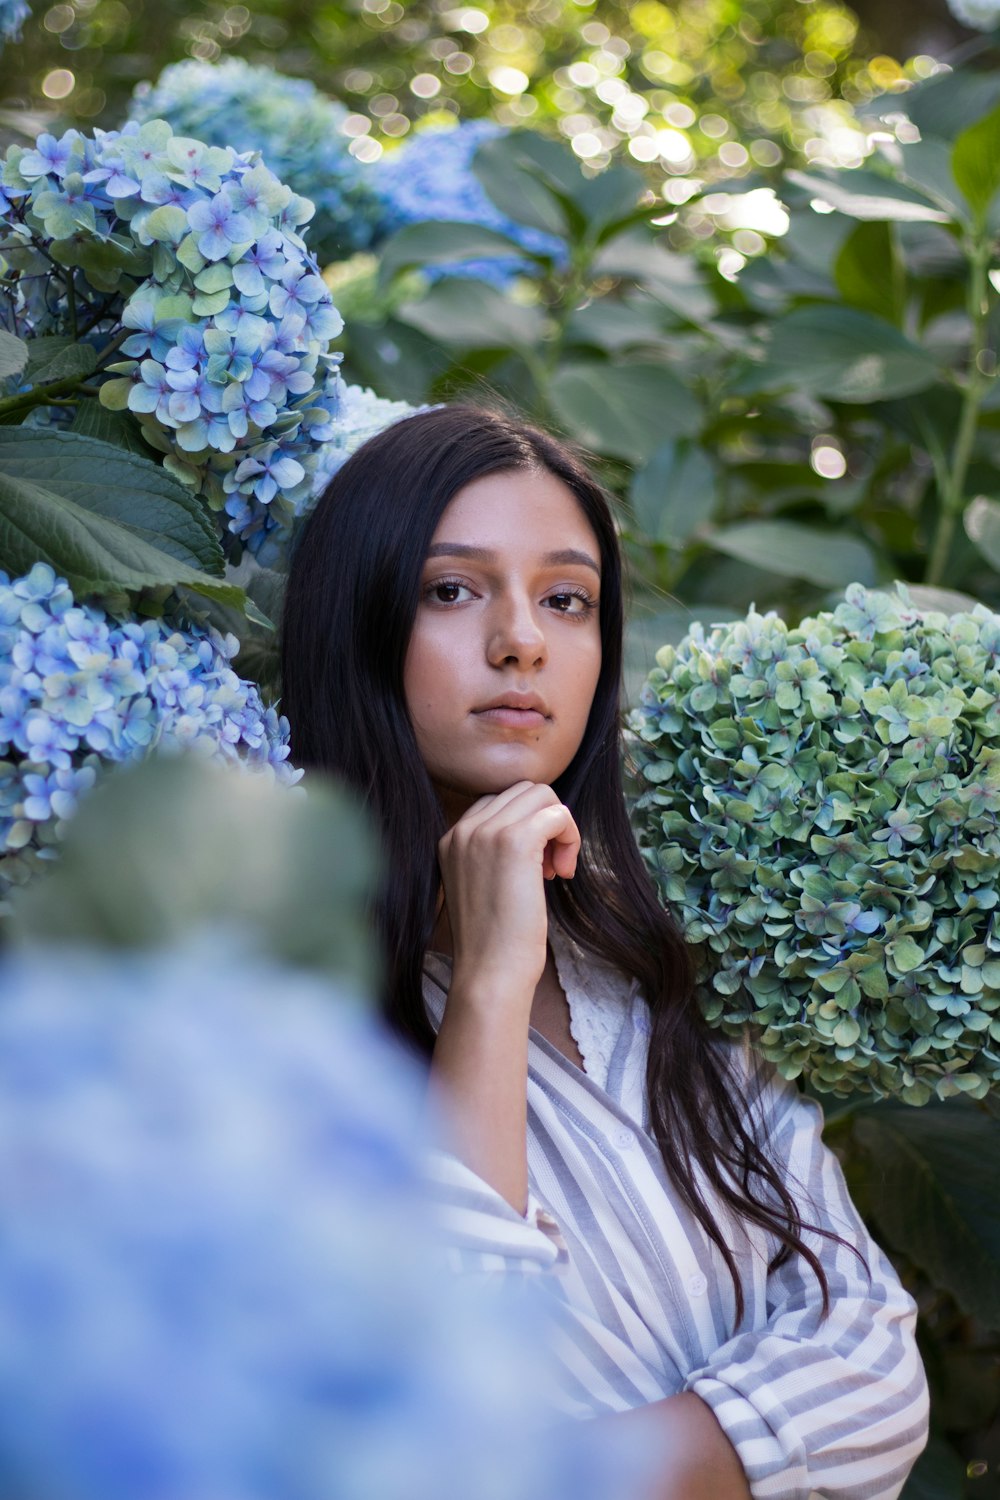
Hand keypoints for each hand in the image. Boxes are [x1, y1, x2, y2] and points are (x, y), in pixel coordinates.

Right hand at [438, 781, 580, 1010]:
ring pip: (542, 796)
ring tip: (557, 870)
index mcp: (451, 839)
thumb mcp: (483, 885)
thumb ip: (496, 853)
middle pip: (523, 791)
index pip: (499, 802)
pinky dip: (570, 837)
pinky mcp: (516, 841)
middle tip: (551, 868)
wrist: (490, 972)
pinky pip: (558, 814)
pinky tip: (563, 873)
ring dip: (560, 829)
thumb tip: (538, 829)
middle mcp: (464, 829)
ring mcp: (487, 832)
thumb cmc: (493, 941)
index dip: (527, 826)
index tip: (534, 868)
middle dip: (546, 822)